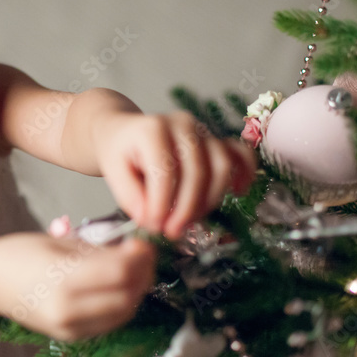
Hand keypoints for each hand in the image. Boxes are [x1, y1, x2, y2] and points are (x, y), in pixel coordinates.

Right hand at [0, 232, 155, 341]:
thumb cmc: (18, 254)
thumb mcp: (61, 242)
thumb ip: (98, 251)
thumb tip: (133, 251)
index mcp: (63, 279)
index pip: (120, 272)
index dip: (140, 256)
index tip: (143, 242)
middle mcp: (68, 309)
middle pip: (127, 296)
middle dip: (143, 274)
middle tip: (143, 255)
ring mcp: (70, 328)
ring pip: (123, 313)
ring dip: (136, 291)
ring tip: (134, 270)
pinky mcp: (71, 337)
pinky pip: (109, 323)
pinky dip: (122, 305)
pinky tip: (119, 287)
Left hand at [92, 110, 256, 239]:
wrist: (123, 132)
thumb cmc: (119, 152)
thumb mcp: (112, 171)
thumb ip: (129, 195)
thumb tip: (150, 219)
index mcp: (153, 129)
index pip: (165, 171)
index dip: (162, 204)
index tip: (154, 226)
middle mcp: (182, 124)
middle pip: (197, 171)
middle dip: (186, 208)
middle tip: (172, 231)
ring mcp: (203, 130)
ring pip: (221, 166)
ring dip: (209, 200)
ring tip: (189, 221)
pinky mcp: (216, 139)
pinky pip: (241, 154)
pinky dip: (244, 173)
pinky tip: (237, 193)